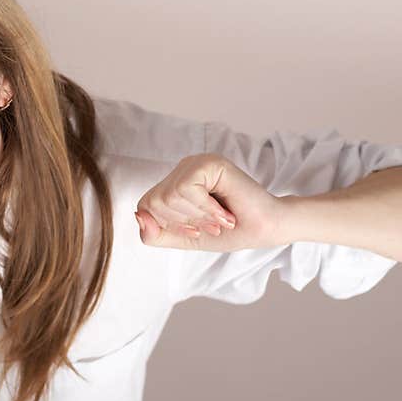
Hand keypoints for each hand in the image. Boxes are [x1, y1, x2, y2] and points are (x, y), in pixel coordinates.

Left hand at [135, 153, 287, 251]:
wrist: (264, 231)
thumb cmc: (228, 232)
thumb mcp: (183, 238)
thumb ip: (155, 233)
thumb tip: (137, 216)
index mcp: (173, 183)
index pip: (146, 206)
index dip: (168, 225)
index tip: (196, 230)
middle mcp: (182, 169)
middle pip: (154, 203)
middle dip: (184, 223)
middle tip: (211, 225)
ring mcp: (195, 163)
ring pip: (168, 197)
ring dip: (198, 217)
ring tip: (219, 218)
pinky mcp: (209, 162)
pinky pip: (186, 189)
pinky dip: (205, 209)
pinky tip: (224, 212)